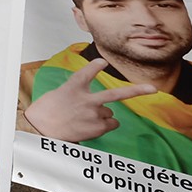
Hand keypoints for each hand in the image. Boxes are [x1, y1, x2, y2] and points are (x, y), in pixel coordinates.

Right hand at [23, 59, 155, 141]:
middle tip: (153, 89)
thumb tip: (96, 106)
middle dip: (137, 91)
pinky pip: (109, 125)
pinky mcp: (96, 128)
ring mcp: (93, 114)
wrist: (39, 129)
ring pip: (109, 114)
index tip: (102, 62)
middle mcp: (87, 99)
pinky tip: (88, 127)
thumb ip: (77, 94)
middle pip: (115, 94)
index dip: (97, 66)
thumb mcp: (58, 94)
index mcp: (73, 86)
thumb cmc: (45, 112)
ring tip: (83, 120)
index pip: (89, 71)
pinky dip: (103, 126)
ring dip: (101, 116)